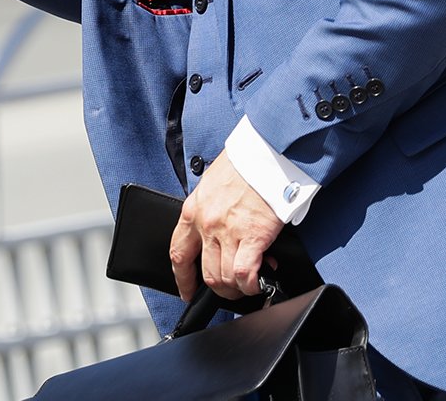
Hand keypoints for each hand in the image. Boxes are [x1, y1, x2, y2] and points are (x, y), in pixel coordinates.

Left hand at [169, 152, 284, 299]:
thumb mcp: (212, 185)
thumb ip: (210, 210)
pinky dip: (251, 284)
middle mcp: (206, 224)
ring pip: (224, 278)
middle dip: (219, 288)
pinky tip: (259, 281)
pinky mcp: (252, 236)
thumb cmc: (245, 164)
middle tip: (232, 288)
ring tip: (249, 283)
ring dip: (238, 288)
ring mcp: (228, 231)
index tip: (187, 291)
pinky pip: (245, 274)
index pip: (178, 253)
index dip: (182, 278)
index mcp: (193, 210)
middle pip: (205, 272)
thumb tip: (218, 234)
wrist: (267, 153)